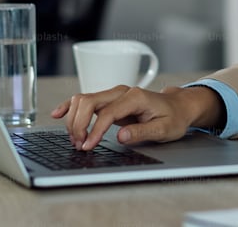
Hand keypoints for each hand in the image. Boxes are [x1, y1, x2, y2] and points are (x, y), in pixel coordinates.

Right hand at [51, 85, 223, 150]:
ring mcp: (114, 94)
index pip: (107, 112)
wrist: (178, 107)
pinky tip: (59, 114)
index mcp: (135, 97)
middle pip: (89, 101)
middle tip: (79, 145)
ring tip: (75, 140)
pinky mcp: (109, 101)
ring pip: (84, 99)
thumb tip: (122, 136)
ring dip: (74, 119)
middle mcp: (122, 92)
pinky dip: (70, 106)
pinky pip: (85, 100)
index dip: (95, 130)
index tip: (88, 146)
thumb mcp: (164, 129)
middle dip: (79, 124)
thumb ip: (142, 132)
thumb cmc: (173, 118)